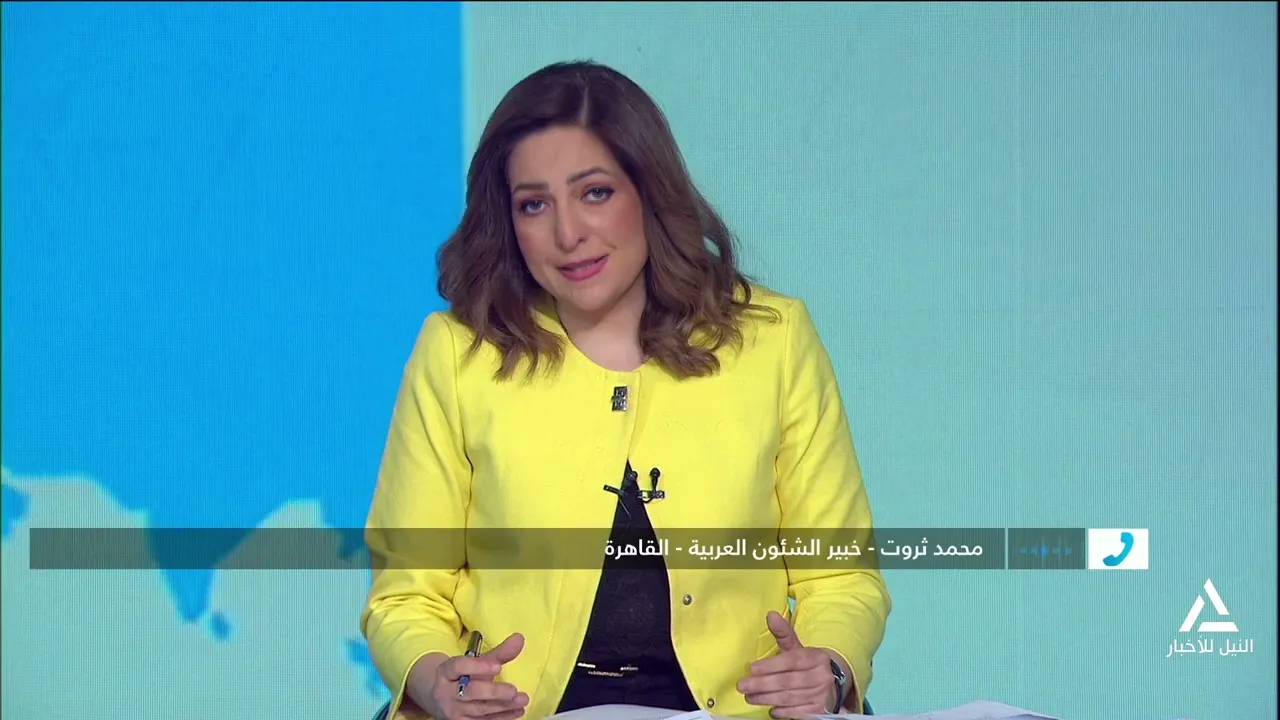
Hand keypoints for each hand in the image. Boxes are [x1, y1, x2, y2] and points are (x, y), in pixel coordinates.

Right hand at [407, 633, 528, 719]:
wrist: (439, 699)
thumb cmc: (462, 677)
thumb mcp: (475, 664)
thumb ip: (497, 653)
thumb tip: (520, 638)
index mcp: (445, 672)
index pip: (458, 667)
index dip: (477, 666)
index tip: (498, 666)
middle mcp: (445, 692)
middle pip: (470, 691)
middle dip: (493, 692)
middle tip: (513, 690)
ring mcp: (452, 711)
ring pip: (479, 709)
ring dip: (503, 706)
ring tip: (522, 700)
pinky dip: (502, 717)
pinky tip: (517, 712)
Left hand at [737, 612, 838, 718]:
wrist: (831, 683)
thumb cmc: (807, 664)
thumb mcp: (797, 648)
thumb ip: (783, 633)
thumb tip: (771, 615)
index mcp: (816, 657)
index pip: (792, 661)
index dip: (771, 665)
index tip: (752, 669)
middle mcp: (822, 676)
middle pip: (788, 681)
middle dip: (763, 684)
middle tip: (743, 686)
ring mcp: (822, 695)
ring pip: (790, 697)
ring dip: (767, 698)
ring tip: (749, 697)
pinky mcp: (820, 711)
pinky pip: (798, 712)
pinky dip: (783, 712)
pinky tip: (770, 709)